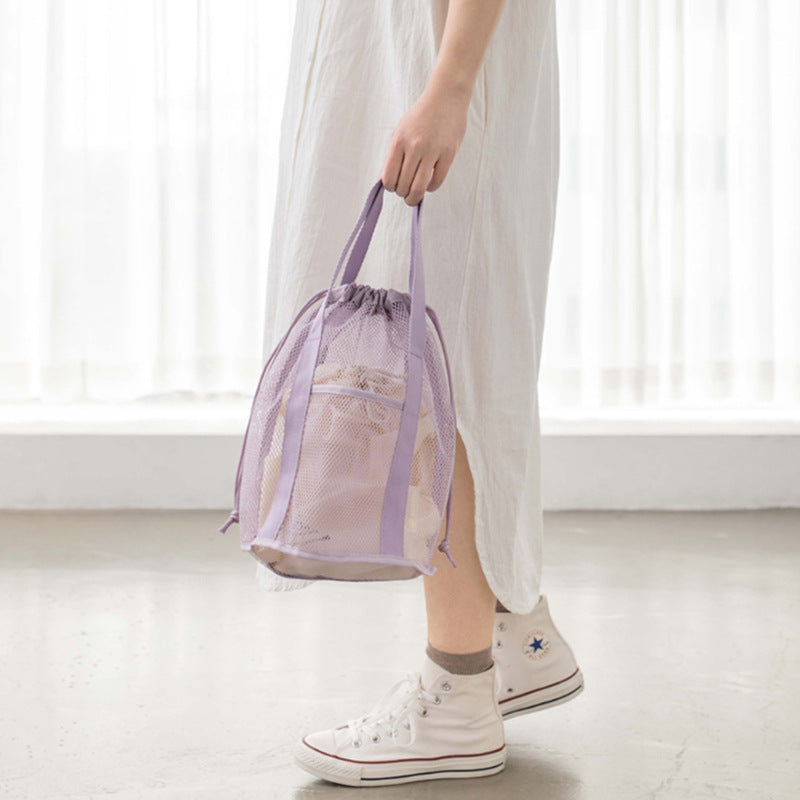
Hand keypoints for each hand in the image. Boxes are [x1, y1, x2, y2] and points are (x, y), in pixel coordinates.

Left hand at [380, 84, 469, 205]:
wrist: (446, 97)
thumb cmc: (422, 116)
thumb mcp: (401, 131)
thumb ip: (394, 155)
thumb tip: (388, 180)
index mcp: (399, 141)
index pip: (388, 178)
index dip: (390, 188)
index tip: (395, 187)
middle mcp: (414, 146)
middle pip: (403, 186)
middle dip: (403, 194)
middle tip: (406, 193)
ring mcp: (432, 151)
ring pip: (418, 188)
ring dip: (414, 197)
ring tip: (415, 196)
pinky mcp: (448, 154)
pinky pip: (436, 182)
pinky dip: (430, 188)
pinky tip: (429, 183)